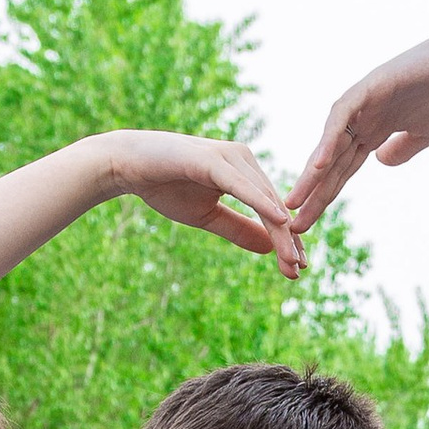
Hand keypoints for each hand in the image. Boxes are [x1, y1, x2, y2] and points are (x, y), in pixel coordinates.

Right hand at [104, 132, 302, 277]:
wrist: (129, 165)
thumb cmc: (166, 186)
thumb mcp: (208, 216)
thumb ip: (238, 229)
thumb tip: (269, 247)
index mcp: (244, 171)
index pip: (272, 209)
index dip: (286, 239)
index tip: (298, 268)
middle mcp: (243, 159)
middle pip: (274, 205)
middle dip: (288, 240)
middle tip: (299, 271)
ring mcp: (230, 157)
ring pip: (263, 199)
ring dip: (280, 230)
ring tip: (292, 258)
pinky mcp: (214, 160)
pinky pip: (243, 186)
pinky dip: (261, 204)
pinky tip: (278, 221)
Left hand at [288, 23, 428, 228]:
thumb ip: (404, 147)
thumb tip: (381, 162)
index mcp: (378, 128)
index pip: (345, 167)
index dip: (327, 194)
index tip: (310, 222)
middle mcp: (367, 114)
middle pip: (333, 159)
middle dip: (313, 191)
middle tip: (292, 223)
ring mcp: (368, 99)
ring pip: (331, 140)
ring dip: (313, 171)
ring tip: (297, 201)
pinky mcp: (374, 84)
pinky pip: (344, 115)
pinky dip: (329, 139)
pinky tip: (318, 166)